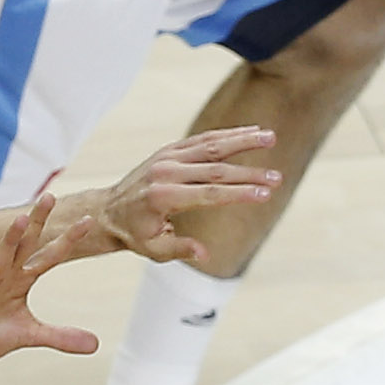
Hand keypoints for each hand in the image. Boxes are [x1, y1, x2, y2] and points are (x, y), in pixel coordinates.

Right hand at [0, 183, 98, 371]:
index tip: (88, 220)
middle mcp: (3, 277)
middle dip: (36, 221)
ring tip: (21, 220)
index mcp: (20, 280)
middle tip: (49, 196)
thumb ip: (61, 336)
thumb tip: (95, 344)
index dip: (67, 239)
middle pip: (23, 244)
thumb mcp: (29, 335)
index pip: (48, 255)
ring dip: (9, 240)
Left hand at [73, 127, 279, 267]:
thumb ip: (180, 249)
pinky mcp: (170, 150)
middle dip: (250, 173)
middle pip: (216, 169)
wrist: (108, 210)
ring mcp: (168, 157)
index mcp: (162, 197)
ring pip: (211, 145)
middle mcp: (166, 172)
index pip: (209, 193)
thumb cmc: (134, 234)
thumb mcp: (153, 249)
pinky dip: (227, 135)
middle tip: (277, 177)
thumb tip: (205, 253)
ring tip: (271, 136)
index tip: (264, 195)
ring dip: (243, 140)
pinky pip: (203, 139)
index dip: (239, 193)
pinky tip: (250, 131)